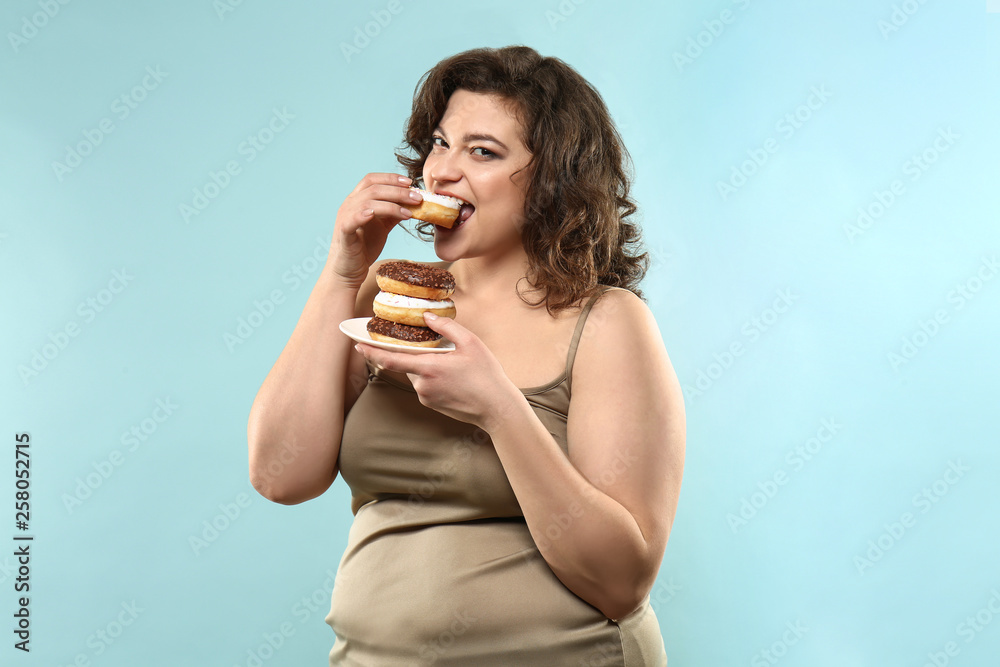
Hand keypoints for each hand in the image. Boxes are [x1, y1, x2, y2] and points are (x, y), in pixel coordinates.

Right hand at [327, 173, 422, 287]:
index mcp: (357, 200)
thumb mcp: (382, 226)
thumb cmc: (364, 247)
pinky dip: (364, 214)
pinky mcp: (344, 232)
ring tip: (409, 213)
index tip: (410, 182)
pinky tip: (376, 214)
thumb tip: (413, 203)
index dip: (391, 178)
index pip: (372, 180)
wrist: (348, 271)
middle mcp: (349, 205)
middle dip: (398, 191)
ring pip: (367, 202)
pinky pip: (352, 219)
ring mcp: (345, 217)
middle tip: (417, 197)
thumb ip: (394, 213)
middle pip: (373, 188)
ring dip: (391, 205)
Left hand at [354, 313, 522, 430]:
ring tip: (454, 366)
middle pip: (407, 363)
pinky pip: (424, 385)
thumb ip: (446, 327)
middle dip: (417, 354)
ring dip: (427, 366)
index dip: (372, 352)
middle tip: (438, 350)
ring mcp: (426, 397)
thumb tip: (427, 317)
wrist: (496, 408)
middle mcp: (422, 384)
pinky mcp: (431, 405)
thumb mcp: (471, 343)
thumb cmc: (486, 375)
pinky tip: (454, 378)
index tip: (357, 345)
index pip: (391, 359)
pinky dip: (433, 377)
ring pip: (417, 374)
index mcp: (429, 367)